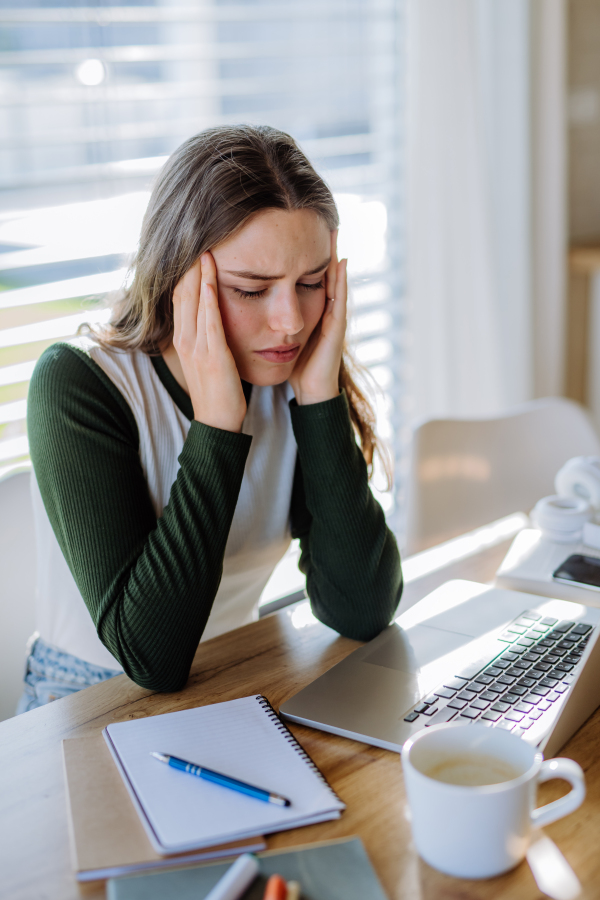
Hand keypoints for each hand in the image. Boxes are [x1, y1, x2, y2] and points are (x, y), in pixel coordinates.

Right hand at [172, 252, 246, 431]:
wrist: (218, 421)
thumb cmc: (217, 390)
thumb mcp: (206, 357)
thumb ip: (206, 336)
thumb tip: (210, 317)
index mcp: (183, 338)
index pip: (180, 296)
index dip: (185, 271)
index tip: (193, 248)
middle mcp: (184, 338)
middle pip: (182, 292)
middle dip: (188, 264)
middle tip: (196, 235)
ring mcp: (196, 346)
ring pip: (193, 300)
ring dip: (198, 271)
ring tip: (204, 245)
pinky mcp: (211, 354)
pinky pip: (208, 318)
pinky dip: (208, 294)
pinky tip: (211, 275)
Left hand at [289, 231, 346, 405]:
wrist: (310, 391)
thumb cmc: (296, 365)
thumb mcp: (280, 334)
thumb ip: (272, 317)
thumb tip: (252, 300)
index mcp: (307, 308)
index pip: (305, 274)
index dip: (301, 253)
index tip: (293, 227)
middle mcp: (323, 309)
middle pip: (322, 271)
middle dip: (320, 247)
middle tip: (318, 217)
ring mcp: (332, 317)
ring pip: (334, 280)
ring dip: (334, 255)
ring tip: (332, 230)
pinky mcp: (336, 327)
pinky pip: (339, 298)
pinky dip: (340, 280)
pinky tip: (341, 262)